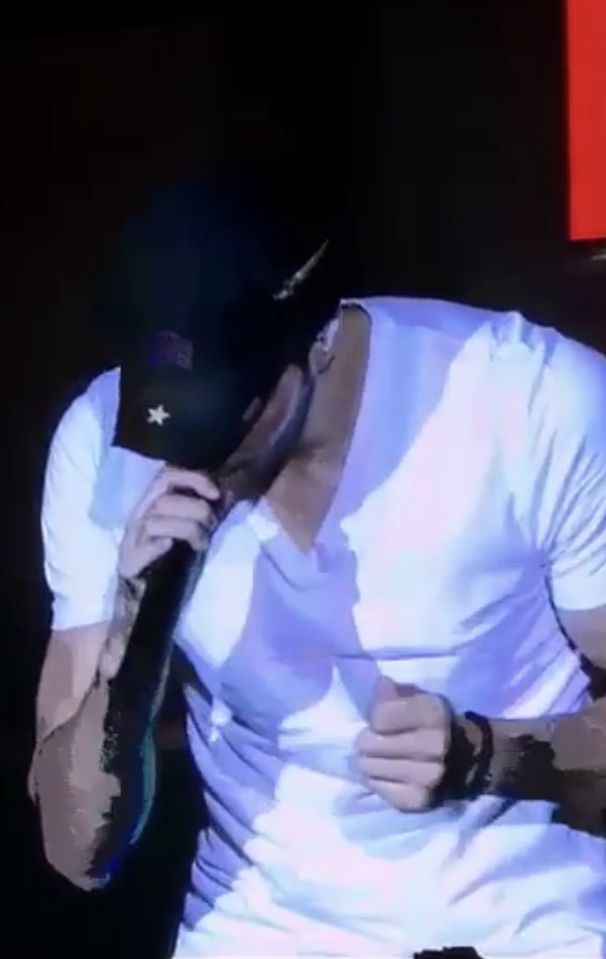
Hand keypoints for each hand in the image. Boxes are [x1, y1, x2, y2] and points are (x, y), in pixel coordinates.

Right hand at [118, 467, 220, 580]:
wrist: (141, 587)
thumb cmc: (168, 553)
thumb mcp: (182, 525)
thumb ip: (197, 510)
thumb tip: (225, 496)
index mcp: (152, 502)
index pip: (167, 477)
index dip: (193, 479)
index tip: (215, 494)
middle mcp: (139, 515)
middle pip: (165, 501)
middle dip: (196, 510)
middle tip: (211, 526)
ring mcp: (133, 538)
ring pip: (155, 522)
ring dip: (187, 530)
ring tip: (201, 544)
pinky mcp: (130, 561)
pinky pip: (145, 548)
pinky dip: (159, 546)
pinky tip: (171, 547)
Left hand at [356, 678, 453, 811]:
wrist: (471, 761)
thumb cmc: (437, 723)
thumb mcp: (421, 699)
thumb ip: (396, 693)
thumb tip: (379, 685)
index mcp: (434, 714)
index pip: (379, 716)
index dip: (374, 718)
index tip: (380, 721)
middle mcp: (433, 746)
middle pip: (369, 743)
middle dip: (366, 741)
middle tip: (373, 741)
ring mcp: (426, 777)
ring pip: (368, 768)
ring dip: (367, 761)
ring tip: (376, 757)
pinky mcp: (418, 800)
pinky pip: (377, 788)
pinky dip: (374, 780)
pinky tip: (382, 773)